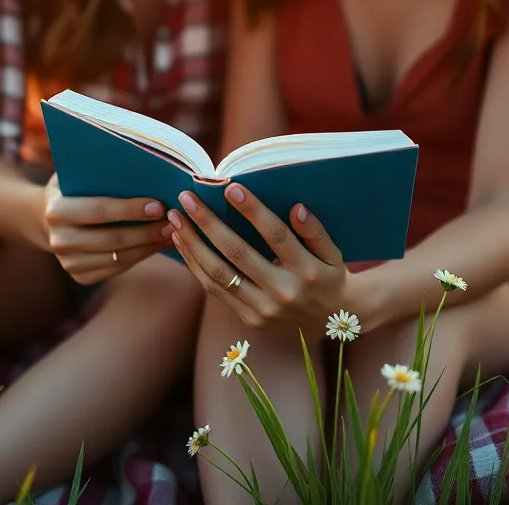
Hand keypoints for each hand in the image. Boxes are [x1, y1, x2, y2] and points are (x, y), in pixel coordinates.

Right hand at [40, 174, 173, 284]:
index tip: (159, 206)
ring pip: (118, 257)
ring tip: (171, 233)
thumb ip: (103, 175)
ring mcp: (69, 262)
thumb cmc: (77, 188)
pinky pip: (117, 268)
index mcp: (56, 211)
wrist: (52, 218)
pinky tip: (157, 244)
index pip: (99, 210)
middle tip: (172, 222)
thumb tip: (147, 171)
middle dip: (146, 231)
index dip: (130, 210)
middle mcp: (59, 240)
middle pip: (111, 239)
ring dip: (148, 246)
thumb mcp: (81, 175)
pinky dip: (141, 256)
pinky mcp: (81, 276)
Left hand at [168, 183, 346, 330]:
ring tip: (175, 219)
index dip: (253, 211)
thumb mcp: (333, 254)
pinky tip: (183, 244)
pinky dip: (196, 265)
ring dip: (192, 245)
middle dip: (208, 223)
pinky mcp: (249, 319)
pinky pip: (215, 290)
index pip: (275, 236)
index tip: (231, 187)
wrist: (332, 320)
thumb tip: (296, 208)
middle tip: (187, 198)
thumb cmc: (330, 276)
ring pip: (218, 275)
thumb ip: (315, 232)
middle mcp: (283, 292)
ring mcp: (263, 309)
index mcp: (306, 271)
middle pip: (237, 253)